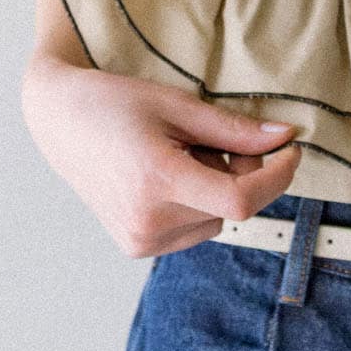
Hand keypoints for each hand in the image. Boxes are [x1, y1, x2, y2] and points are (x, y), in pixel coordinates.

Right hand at [20, 59, 304, 256]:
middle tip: (209, 136)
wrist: (59, 121)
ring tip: (176, 153)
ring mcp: (140, 240)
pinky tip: (165, 175)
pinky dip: (196, 202)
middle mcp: (147, 222)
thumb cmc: (116, 103)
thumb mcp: (178, 106)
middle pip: (232, 206)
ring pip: (217, 219)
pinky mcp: (137, 247)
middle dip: (241, 170)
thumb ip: (234, 129)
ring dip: (216, 186)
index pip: (241, 199)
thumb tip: (286, 138)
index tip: (291, 150)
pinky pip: (195, 228)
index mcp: (157, 182)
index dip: (278, 176)